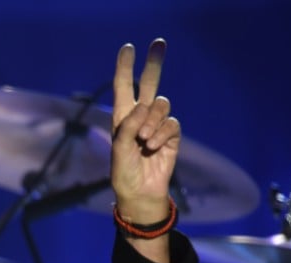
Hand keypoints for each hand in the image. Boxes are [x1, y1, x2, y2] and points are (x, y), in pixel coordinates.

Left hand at [110, 39, 179, 224]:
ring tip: (144, 140)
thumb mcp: (119, 149)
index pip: (124, 87)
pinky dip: (161, 134)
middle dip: (153, 64)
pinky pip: (171, 124)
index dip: (125, 68)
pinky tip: (153, 147)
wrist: (140, 193)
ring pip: (162, 106)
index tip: (128, 48)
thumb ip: (128, 127)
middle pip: (150, 84)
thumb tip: (144, 107)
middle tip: (159, 43)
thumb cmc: (123, 172)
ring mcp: (157, 126)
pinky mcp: (171, 136)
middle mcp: (140, 117)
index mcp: (122, 117)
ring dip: (152, 121)